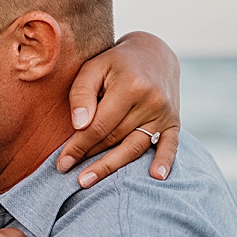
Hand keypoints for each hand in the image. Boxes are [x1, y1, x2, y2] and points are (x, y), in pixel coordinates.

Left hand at [58, 31, 179, 185]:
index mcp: (131, 86)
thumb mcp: (92, 68)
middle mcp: (152, 101)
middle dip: (90, 158)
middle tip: (68, 174)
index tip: (62, 162)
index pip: (99, 125)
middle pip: (115, 138)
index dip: (78, 146)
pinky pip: (171, 145)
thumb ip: (82, 94)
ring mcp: (166, 113)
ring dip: (112, 166)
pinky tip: (156, 177)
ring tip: (88, 182)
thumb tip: (80, 125)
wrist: (153, 54)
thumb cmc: (114, 63)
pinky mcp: (175, 121)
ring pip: (135, 146)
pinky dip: (165, 161)